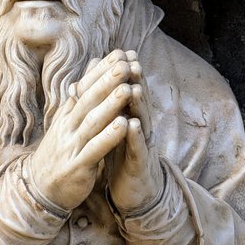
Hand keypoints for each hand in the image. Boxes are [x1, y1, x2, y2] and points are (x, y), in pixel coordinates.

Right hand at [28, 50, 133, 210]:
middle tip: (124, 63)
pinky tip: (123, 125)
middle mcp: (68, 126)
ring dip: (110, 105)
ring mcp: (72, 145)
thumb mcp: (67, 121)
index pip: (85, 87)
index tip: (119, 54)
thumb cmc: (60, 151)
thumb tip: (92, 65)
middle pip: (88, 100)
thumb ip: (81, 95)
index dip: (102, 71)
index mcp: (67, 114)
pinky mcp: (78, 166)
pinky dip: (108, 137)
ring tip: (127, 88)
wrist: (40, 188)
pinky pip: (95, 149)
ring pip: (92, 121)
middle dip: (107, 81)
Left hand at [108, 54, 162, 212]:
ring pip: (141, 121)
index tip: (121, 51)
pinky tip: (133, 125)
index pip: (128, 92)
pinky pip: (137, 149)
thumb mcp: (115, 128)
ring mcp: (142, 145)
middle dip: (136, 81)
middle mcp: (140, 128)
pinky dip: (135, 136)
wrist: (134, 192)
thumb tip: (102, 80)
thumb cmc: (122, 156)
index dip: (125, 73)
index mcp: (130, 118)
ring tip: (135, 88)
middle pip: (138, 101)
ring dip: (139, 104)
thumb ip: (110, 106)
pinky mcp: (139, 164)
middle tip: (132, 61)